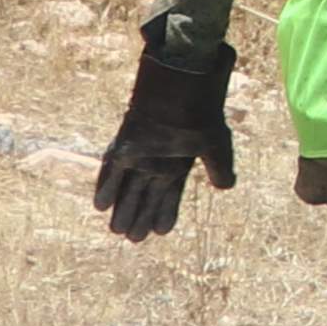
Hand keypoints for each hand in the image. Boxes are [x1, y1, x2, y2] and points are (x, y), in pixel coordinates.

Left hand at [99, 31, 238, 239]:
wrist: (185, 85)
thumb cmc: (202, 113)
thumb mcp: (217, 145)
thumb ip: (219, 167)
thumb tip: (226, 188)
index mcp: (179, 161)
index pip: (170, 194)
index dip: (166, 213)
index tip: (161, 233)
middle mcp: (158, 160)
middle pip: (146, 196)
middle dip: (140, 217)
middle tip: (133, 240)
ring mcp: (140, 153)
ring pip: (128, 188)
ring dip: (122, 208)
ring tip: (116, 231)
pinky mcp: (125, 144)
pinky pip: (111, 170)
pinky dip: (105, 187)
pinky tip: (100, 206)